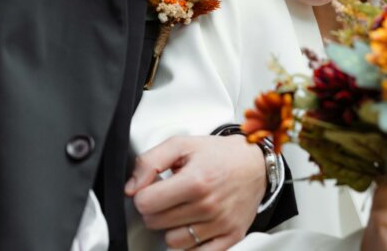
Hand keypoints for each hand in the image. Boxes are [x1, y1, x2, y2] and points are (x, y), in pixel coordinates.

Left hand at [126, 135, 266, 249]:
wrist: (255, 164)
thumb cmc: (219, 154)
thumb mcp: (182, 145)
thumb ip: (150, 162)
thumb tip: (131, 188)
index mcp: (196, 181)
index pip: (145, 203)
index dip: (143, 195)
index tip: (153, 188)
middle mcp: (209, 205)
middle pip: (156, 223)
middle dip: (156, 209)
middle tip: (170, 196)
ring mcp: (220, 224)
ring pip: (173, 242)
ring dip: (172, 228)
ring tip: (183, 209)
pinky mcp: (230, 237)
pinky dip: (190, 243)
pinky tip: (193, 225)